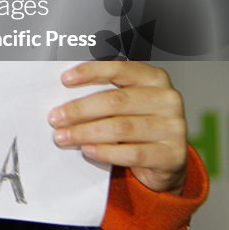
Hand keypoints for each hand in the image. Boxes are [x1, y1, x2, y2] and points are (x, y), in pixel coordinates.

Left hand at [48, 61, 186, 194]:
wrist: (165, 161)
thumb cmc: (136, 122)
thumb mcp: (126, 102)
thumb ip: (105, 91)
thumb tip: (65, 90)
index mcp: (154, 78)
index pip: (120, 68)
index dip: (91, 72)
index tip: (65, 79)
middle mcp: (167, 99)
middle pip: (116, 101)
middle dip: (80, 109)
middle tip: (54, 118)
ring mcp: (173, 127)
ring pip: (121, 128)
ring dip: (86, 132)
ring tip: (62, 137)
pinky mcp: (173, 155)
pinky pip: (132, 153)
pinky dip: (106, 152)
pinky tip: (87, 150)